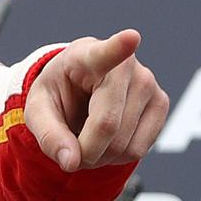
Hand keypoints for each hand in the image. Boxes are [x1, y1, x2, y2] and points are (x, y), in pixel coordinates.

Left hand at [25, 29, 168, 172]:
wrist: (79, 88)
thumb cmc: (58, 93)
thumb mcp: (38, 110)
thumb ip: (48, 134)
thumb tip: (71, 162)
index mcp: (87, 55)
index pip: (105, 52)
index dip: (119, 47)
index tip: (131, 37)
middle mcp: (125, 65)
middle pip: (107, 125)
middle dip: (84, 149)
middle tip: (69, 145)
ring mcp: (148, 84)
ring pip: (125, 144)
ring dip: (100, 156)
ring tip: (87, 137)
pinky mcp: (161, 103)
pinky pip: (140, 150)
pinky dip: (117, 156)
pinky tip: (107, 139)